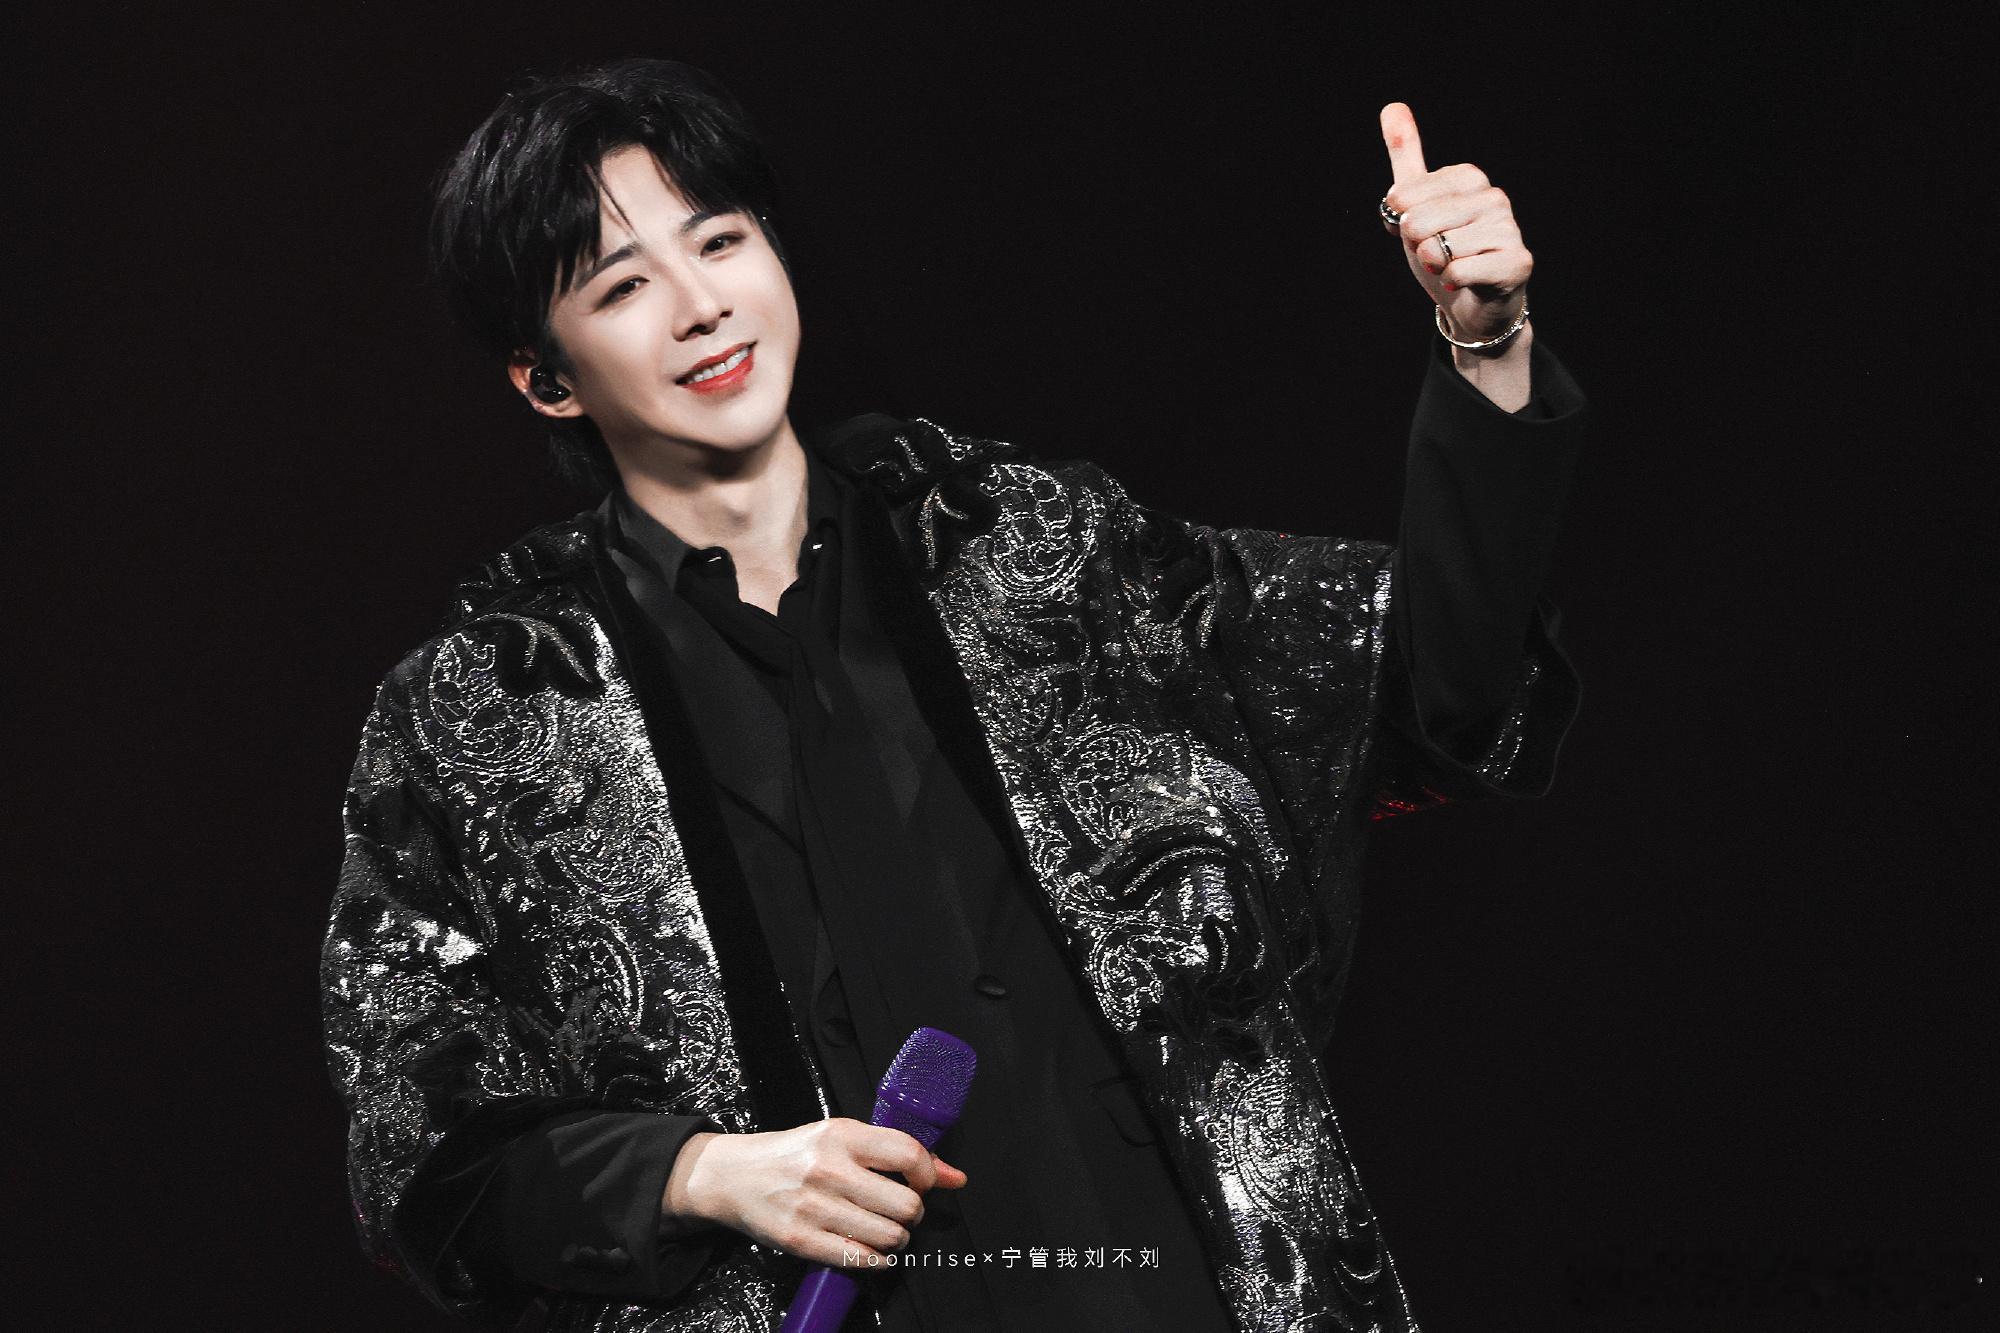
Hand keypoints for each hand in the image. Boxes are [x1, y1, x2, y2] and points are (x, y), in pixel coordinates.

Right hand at [663, 1119, 969, 1267]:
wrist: (734, 1175)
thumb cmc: (792, 1154)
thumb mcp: (840, 1137)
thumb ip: (894, 1152)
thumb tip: (953, 1176)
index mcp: (841, 1135)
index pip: (908, 1154)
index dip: (929, 1175)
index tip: (926, 1184)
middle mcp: (829, 1169)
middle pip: (905, 1204)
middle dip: (913, 1213)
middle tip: (902, 1210)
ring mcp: (813, 1206)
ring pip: (889, 1236)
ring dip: (897, 1239)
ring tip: (885, 1230)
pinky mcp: (800, 1239)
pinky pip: (859, 1259)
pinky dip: (876, 1259)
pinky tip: (869, 1249)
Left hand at [1379, 102, 1530, 341]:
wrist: (1471, 304)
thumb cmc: (1444, 249)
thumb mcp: (1417, 203)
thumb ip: (1407, 157)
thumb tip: (1392, 107)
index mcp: (1469, 178)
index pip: (1405, 195)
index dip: (1400, 220)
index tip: (1418, 229)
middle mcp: (1494, 198)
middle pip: (1419, 222)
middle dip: (1416, 246)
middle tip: (1435, 252)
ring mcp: (1509, 230)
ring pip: (1439, 250)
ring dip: (1435, 266)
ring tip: (1452, 266)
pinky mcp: (1517, 263)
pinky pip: (1460, 271)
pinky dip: (1452, 282)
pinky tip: (1465, 282)